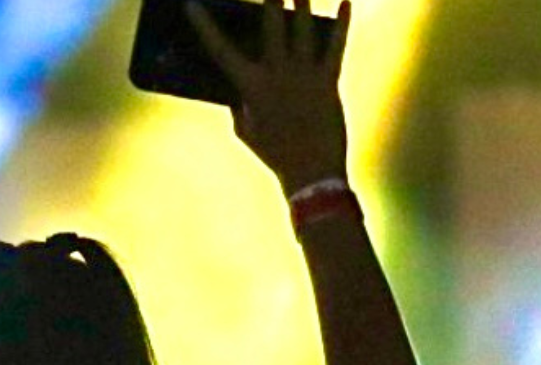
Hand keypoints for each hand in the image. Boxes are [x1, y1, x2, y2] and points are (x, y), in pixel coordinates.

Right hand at [187, 0, 351, 192]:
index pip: (221, 49)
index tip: (192, 5)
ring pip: (303, 27)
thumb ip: (238, 105)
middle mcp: (277, 73)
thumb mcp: (246, 131)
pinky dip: (342, 23)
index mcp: (250, 86)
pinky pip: (337, 45)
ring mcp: (304, 74)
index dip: (205, 25)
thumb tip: (236, 87)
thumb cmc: (275, 155)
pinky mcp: (328, 80)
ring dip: (301, 1)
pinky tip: (347, 3)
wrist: (311, 172)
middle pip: (271, 24)